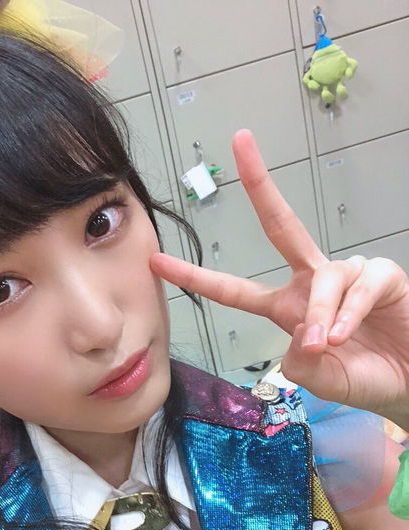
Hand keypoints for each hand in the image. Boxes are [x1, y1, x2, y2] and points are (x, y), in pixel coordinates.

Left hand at [150, 129, 408, 428]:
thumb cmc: (363, 378)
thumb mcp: (321, 380)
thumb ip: (300, 365)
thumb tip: (300, 335)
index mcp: (287, 307)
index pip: (235, 291)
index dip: (197, 277)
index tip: (157, 261)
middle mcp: (313, 282)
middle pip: (282, 225)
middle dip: (260, 183)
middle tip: (241, 140)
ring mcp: (348, 275)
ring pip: (323, 280)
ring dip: (322, 313)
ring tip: (328, 344)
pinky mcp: (382, 275)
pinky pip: (358, 286)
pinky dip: (350, 312)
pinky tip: (346, 333)